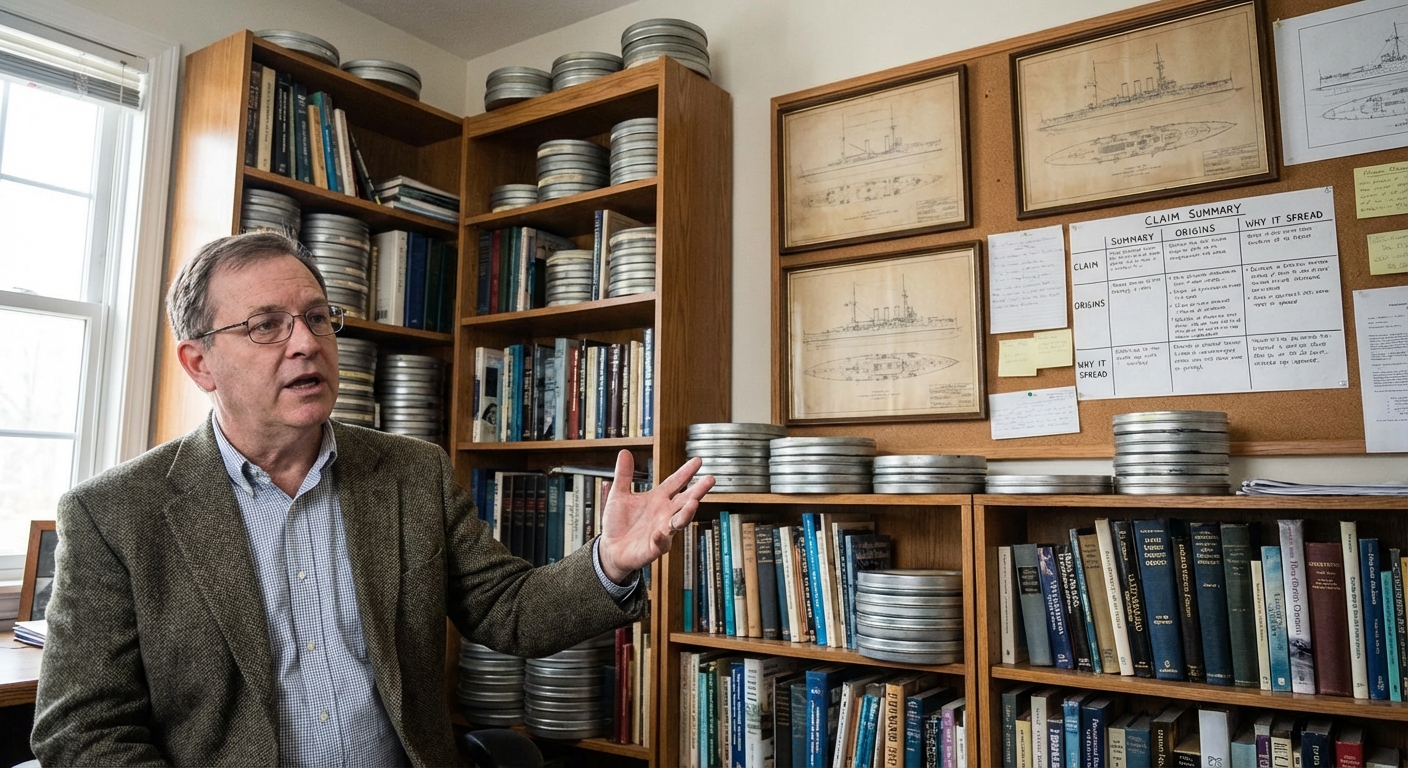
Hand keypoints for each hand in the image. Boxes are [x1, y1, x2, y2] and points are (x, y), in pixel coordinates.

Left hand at [597, 450, 713, 583]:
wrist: (610, 549)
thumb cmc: (617, 524)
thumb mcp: (619, 495)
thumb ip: (624, 475)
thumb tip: (624, 452)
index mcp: (657, 499)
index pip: (675, 483)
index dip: (686, 472)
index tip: (698, 461)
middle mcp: (663, 514)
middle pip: (684, 500)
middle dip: (698, 490)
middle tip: (710, 479)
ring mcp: (662, 530)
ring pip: (678, 521)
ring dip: (687, 513)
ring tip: (694, 502)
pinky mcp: (654, 547)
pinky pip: (661, 542)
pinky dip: (662, 537)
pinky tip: (662, 532)